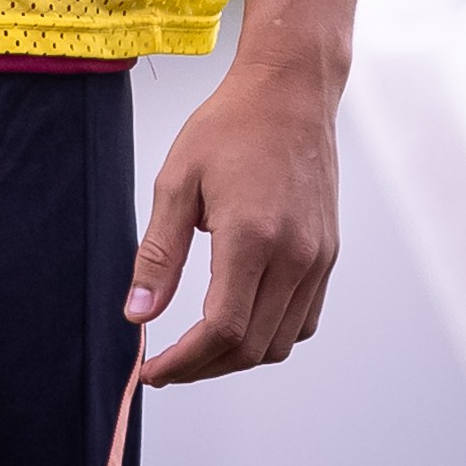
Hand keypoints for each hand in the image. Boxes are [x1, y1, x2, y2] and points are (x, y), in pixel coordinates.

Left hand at [126, 55, 341, 382]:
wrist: (290, 93)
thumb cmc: (229, 127)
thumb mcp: (176, 181)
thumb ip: (159, 254)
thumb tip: (138, 315)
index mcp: (252, 237)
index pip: (222, 330)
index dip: (184, 362)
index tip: (153, 371)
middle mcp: (294, 256)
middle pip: (252, 348)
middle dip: (204, 368)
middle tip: (166, 366)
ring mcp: (317, 259)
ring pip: (281, 342)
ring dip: (237, 357)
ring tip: (195, 349)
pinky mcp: (327, 255)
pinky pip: (303, 320)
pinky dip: (270, 336)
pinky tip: (238, 322)